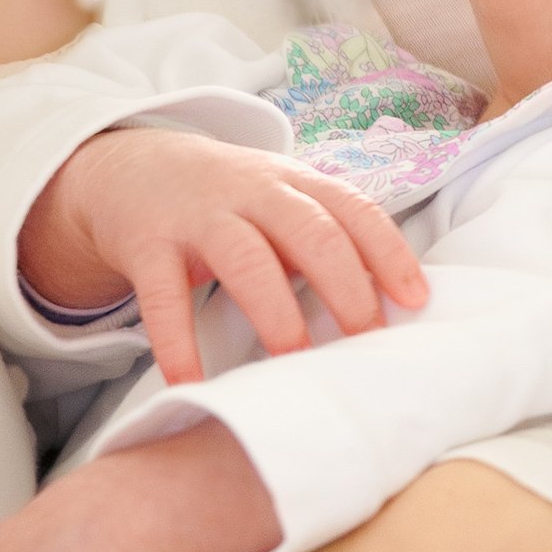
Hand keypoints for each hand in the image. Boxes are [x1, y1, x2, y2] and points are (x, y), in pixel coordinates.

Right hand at [19, 128, 428, 382]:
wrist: (136, 169)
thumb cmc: (233, 201)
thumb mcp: (284, 203)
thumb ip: (329, 240)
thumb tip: (390, 304)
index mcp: (296, 182)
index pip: (353, 210)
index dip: (389, 252)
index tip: (415, 300)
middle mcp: (253, 192)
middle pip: (310, 231)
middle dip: (344, 285)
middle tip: (365, 339)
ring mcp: (199, 216)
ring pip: (245, 258)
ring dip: (274, 310)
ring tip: (294, 360)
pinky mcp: (148, 244)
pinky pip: (164, 297)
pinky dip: (177, 343)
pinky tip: (191, 382)